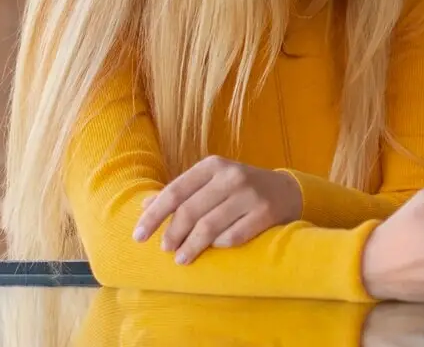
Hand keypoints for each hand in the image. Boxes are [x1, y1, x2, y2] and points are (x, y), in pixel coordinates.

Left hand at [132, 156, 302, 263]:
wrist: (285, 191)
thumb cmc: (238, 189)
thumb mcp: (210, 182)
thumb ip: (180, 192)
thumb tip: (143, 206)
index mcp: (212, 165)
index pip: (174, 191)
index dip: (154, 216)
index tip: (138, 237)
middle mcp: (231, 176)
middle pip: (190, 211)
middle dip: (172, 234)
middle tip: (165, 249)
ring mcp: (250, 194)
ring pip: (210, 226)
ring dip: (191, 246)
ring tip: (181, 258)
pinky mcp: (265, 213)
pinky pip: (233, 236)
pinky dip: (219, 245)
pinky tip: (213, 250)